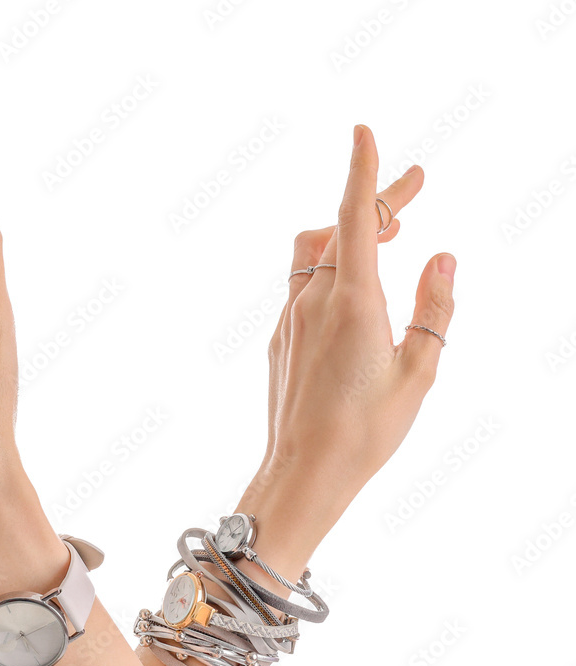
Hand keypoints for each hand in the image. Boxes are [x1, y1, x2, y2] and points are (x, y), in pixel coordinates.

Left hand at [237, 124, 454, 579]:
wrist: (302, 472)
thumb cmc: (365, 431)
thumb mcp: (418, 370)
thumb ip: (434, 307)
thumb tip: (444, 256)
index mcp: (352, 302)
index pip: (354, 216)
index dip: (363, 171)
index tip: (365, 132)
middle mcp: (312, 301)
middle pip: (338, 228)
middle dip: (377, 202)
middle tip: (415, 189)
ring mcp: (290, 320)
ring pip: (314, 253)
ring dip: (348, 233)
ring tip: (387, 234)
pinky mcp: (281, 339)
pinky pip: (303, 286)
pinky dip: (331, 268)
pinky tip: (355, 290)